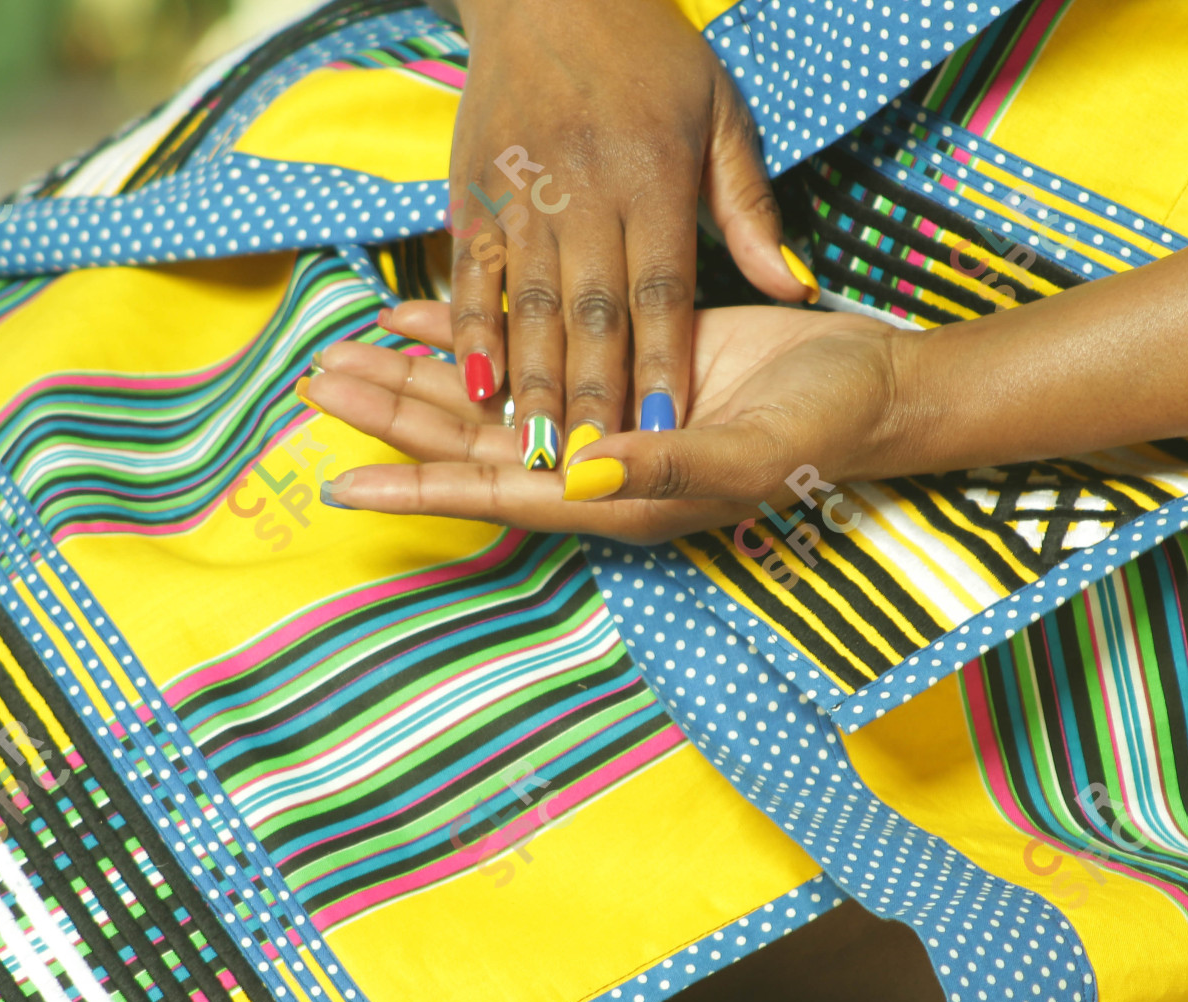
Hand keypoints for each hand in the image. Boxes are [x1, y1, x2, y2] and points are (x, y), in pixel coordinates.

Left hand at [308, 301, 912, 543]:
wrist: (871, 384)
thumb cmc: (823, 428)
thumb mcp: (748, 451)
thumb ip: (662, 468)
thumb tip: (578, 473)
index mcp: (614, 499)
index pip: (494, 493)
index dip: (416, 488)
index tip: (342, 481)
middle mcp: (591, 465)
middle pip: (469, 446)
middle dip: (392, 419)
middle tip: (316, 387)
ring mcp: (600, 416)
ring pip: (485, 401)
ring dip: (415, 380)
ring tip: (343, 357)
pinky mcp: (615, 364)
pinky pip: (525, 352)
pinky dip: (473, 334)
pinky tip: (416, 316)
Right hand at [446, 0, 816, 462]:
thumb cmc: (651, 55)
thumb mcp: (721, 115)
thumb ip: (750, 209)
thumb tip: (793, 287)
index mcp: (653, 179)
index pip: (661, 294)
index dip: (662, 367)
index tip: (668, 434)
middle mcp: (584, 193)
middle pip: (590, 315)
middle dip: (593, 399)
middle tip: (593, 471)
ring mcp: (522, 197)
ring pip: (527, 306)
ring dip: (531, 385)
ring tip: (534, 452)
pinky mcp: (473, 196)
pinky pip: (472, 277)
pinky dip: (469, 333)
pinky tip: (472, 387)